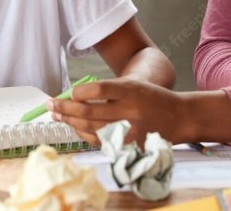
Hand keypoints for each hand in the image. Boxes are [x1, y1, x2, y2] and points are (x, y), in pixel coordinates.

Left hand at [48, 78, 185, 146]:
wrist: (180, 116)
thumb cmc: (152, 98)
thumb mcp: (134, 85)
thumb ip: (107, 91)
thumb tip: (74, 97)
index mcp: (132, 90)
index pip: (99, 88)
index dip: (80, 92)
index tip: (70, 93)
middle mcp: (131, 110)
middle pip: (90, 111)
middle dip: (65, 109)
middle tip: (50, 104)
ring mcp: (130, 130)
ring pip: (91, 128)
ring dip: (70, 122)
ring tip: (57, 116)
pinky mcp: (130, 145)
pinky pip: (100, 141)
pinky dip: (84, 134)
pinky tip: (74, 127)